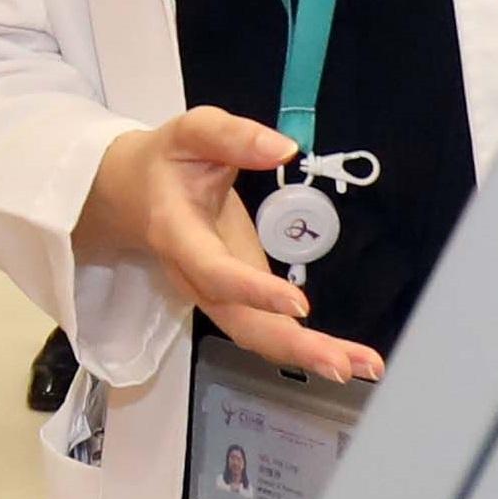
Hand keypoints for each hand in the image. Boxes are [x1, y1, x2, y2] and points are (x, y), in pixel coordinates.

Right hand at [73, 109, 384, 388]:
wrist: (132, 193)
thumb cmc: (167, 161)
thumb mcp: (191, 132)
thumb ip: (234, 137)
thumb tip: (285, 149)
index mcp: (178, 235)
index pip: (215, 272)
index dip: (253, 290)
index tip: (299, 304)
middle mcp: (195, 278)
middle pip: (241, 324)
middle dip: (293, 346)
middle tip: (344, 365)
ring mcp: (215, 296)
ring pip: (257, 335)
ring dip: (309, 355)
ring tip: (365, 365)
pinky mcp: (236, 300)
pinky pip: (267, 331)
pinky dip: (307, 348)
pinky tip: (348, 357)